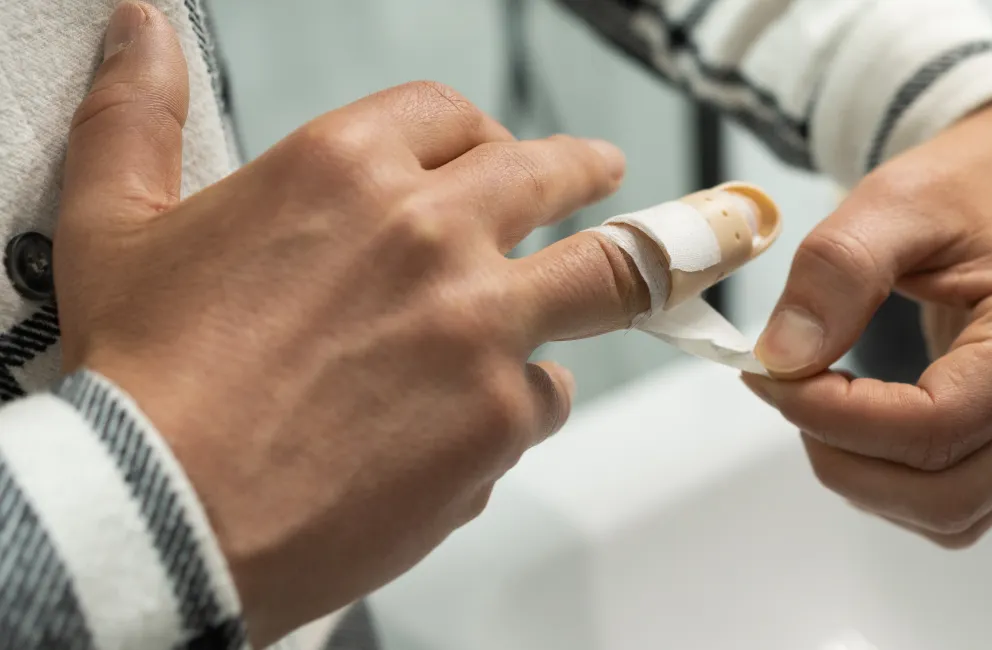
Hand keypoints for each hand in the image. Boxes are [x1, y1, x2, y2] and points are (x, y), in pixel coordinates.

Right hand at [58, 4, 647, 643]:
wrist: (164, 512)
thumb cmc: (140, 379)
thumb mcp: (117, 224)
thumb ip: (136, 116)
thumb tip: (141, 29)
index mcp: (344, 167)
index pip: (449, 116)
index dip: (473, 133)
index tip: (487, 148)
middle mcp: (430, 232)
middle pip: (547, 175)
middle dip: (582, 169)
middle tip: (600, 171)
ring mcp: (482, 324)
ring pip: (598, 275)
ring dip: (623, 265)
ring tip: (644, 267)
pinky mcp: (503, 413)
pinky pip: (546, 395)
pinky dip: (522, 403)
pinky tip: (481, 420)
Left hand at [742, 94, 991, 547]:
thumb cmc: (971, 180)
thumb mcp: (897, 198)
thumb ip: (839, 271)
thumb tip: (783, 356)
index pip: (935, 425)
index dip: (837, 416)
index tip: (769, 373)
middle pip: (948, 495)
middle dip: (847, 462)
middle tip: (785, 392)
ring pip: (952, 514)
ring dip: (866, 481)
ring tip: (815, 405)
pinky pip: (954, 500)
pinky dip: (891, 483)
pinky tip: (851, 423)